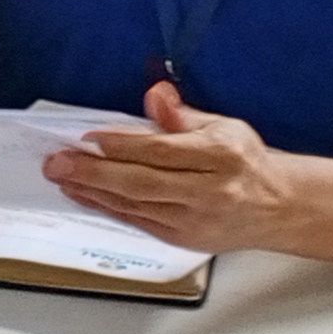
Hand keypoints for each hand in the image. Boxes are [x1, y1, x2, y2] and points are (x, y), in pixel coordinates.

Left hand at [42, 80, 332, 258]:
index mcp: (220, 157)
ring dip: (93, 191)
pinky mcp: (182, 238)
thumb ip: (184, 115)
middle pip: (142, 183)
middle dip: (95, 172)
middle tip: (58, 162)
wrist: (275, 209)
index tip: (88, 137)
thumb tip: (155, 94)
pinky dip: (107, 207)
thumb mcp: (224, 126)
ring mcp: (193, 220)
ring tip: (62, 177)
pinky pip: (137, 221)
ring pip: (135, 205)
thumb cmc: (245, 161)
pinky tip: (84, 194)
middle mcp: (207, 192)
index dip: (123, 145)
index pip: (163, 151)